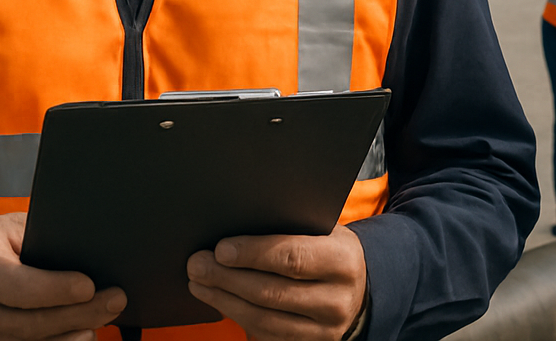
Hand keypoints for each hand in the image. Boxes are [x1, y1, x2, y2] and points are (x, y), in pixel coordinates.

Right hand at [0, 212, 125, 340]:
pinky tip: (83, 336)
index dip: (54, 290)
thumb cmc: (2, 244)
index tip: (88, 286)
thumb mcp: (17, 229)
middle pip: (28, 322)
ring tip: (103, 319)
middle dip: (78, 314)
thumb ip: (45, 239)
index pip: (15, 285)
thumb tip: (88, 248)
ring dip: (71, 336)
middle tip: (115, 300)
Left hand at [187, 226, 367, 340]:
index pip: (292, 258)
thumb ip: (291, 230)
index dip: (253, 254)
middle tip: (197, 263)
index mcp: (343, 262)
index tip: (221, 249)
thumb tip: (237, 226)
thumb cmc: (331, 253)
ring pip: (262, 319)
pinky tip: (219, 300)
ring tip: (199, 282)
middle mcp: (336, 300)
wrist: (358, 292)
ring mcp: (322, 330)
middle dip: (227, 278)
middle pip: (271, 292)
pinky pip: (265, 335)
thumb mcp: (325, 233)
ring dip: (224, 300)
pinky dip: (236, 316)